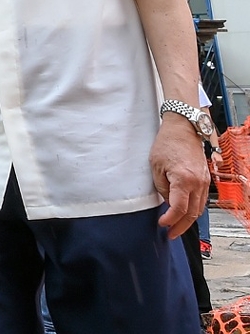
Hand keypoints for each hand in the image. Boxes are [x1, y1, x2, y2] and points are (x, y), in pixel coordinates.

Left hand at [152, 115, 210, 239]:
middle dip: (181, 226)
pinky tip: (185, 213)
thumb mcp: (155, 166)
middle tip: (170, 234)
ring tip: (176, 227)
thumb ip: (161, 187)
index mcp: (184, 180)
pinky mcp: (206, 179)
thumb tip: (167, 203)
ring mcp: (205, 182)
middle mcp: (198, 183)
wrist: (183, 129)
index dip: (170, 220)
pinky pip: (202, 200)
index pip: (179, 209)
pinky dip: (194, 210)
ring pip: (199, 208)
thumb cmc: (166, 144)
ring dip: (188, 220)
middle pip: (192, 213)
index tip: (162, 224)